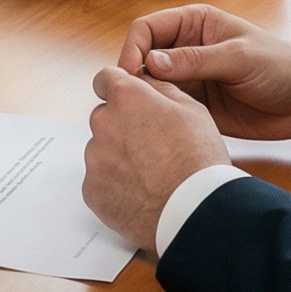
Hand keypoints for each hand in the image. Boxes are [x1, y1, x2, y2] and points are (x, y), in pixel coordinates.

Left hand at [83, 66, 230, 252]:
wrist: (194, 212)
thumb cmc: (198, 160)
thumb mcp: (191, 109)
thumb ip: (159, 87)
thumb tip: (143, 79)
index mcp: (126, 97)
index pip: (105, 79)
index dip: (119, 89)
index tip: (129, 102)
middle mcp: (103, 123)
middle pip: (104, 116)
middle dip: (121, 125)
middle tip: (150, 145)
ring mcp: (95, 158)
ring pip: (101, 149)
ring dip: (118, 156)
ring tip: (150, 173)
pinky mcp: (92, 190)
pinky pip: (99, 180)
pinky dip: (114, 185)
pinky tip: (140, 192)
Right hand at [116, 5, 290, 140]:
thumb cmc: (279, 66)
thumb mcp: (239, 58)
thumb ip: (196, 59)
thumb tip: (151, 62)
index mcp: (194, 24)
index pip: (148, 29)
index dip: (133, 48)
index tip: (129, 75)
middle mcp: (186, 49)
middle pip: (143, 58)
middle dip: (133, 77)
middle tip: (129, 102)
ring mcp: (190, 79)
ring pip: (152, 86)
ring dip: (144, 100)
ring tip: (139, 118)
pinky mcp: (196, 106)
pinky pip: (168, 109)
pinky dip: (159, 117)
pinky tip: (157, 130)